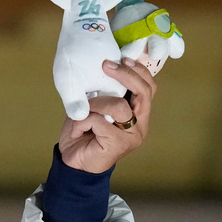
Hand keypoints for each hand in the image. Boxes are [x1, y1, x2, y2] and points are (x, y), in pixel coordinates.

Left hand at [58, 58, 153, 172]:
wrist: (72, 163)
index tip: (122, 58)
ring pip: (119, 106)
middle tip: (106, 65)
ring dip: (96, 103)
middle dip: (126, 75)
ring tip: (83, 112)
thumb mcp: (93, 108)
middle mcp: (141, 125)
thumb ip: (103, 93)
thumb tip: (104, 69)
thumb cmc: (83, 134)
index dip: (138, 71)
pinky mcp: (119, 144)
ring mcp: (132, 135)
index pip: (149, 88)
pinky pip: (99, 120)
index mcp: (138, 115)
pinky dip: (84, 120)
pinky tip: (78, 129)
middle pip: (144, 92)